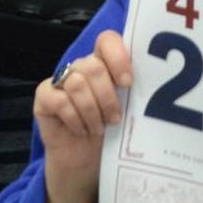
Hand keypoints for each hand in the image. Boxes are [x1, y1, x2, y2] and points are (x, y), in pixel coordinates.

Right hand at [35, 31, 132, 202]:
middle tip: (115, 119)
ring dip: (91, 111)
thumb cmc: (111, 134)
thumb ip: (134, 92)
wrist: (85, 162)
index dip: (117, 57)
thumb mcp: (128, 111)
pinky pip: (58, 99)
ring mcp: (60, 80)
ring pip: (77, 83)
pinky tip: (81, 130)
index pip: (108, 40)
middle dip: (107, 97)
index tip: (128, 83)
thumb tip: (158, 82)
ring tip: (99, 128)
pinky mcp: (44, 96)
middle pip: (93, 67)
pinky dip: (73, 117)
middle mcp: (82, 67)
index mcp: (105, 64)